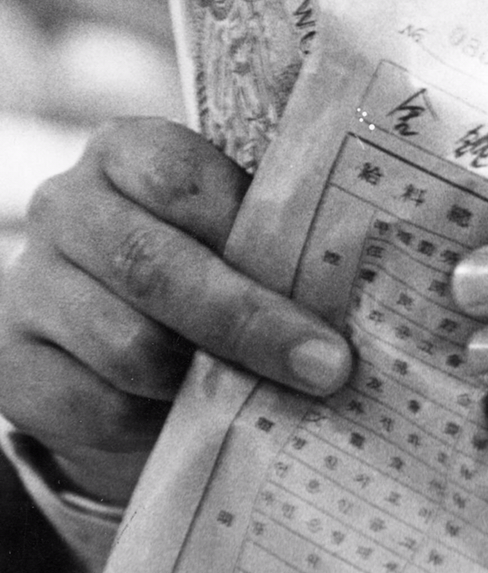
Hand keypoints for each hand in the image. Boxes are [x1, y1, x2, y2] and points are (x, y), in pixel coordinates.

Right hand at [0, 118, 351, 502]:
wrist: (113, 337)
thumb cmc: (206, 266)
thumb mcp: (236, 233)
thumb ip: (277, 240)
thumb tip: (366, 290)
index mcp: (129, 152)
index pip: (181, 178)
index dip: (249, 230)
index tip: (324, 278)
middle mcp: (67, 206)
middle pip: (156, 267)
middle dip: (252, 323)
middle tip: (328, 365)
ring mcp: (29, 285)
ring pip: (130, 346)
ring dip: (207, 379)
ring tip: (265, 390)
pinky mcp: (10, 364)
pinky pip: (96, 405)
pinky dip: (157, 421)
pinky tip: (191, 414)